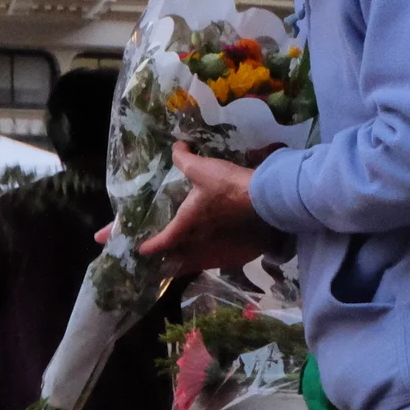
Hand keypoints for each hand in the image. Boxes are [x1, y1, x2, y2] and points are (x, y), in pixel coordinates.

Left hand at [135, 143, 286, 273]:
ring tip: (181, 260)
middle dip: (167, 258)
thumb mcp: (203, 169)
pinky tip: (210, 255)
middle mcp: (198, 241)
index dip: (152, 244)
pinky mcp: (235, 251)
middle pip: (178, 257)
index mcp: (187, 223)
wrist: (266, 199)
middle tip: (160, 256)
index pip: (165, 239)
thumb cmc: (229, 186)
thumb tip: (176, 147)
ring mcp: (217, 249)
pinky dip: (208, 260)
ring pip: (196, 262)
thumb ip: (185, 159)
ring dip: (186, 262)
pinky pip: (216, 261)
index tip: (142, 249)